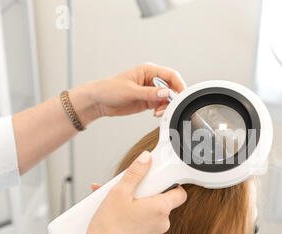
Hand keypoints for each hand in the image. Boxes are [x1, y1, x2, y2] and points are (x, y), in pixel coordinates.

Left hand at [70, 63, 185, 124]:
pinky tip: (155, 114)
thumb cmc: (109, 89)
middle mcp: (152, 80)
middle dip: (172, 99)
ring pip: (168, 98)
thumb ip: (150, 93)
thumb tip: (166, 93)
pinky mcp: (148, 101)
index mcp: (148, 70)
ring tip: (157, 113)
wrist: (99, 101)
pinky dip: (162, 111)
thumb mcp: (131, 91)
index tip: (182, 95)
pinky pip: (161, 106)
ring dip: (166, 107)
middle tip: (168, 107)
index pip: (171, 75)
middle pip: (172, 87)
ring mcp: (151, 91)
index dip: (179, 84)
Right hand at [76, 150, 186, 233]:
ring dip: (135, 199)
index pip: (180, 192)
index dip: (172, 181)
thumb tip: (146, 157)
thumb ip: (135, 173)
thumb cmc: (108, 228)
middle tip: (129, 184)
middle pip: (162, 197)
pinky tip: (112, 207)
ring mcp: (154, 231)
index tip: (159, 175)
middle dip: (146, 188)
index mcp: (161, 209)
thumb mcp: (119, 192)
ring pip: (150, 207)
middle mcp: (162, 222)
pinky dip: (132, 210)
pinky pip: (143, 218)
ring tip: (113, 195)